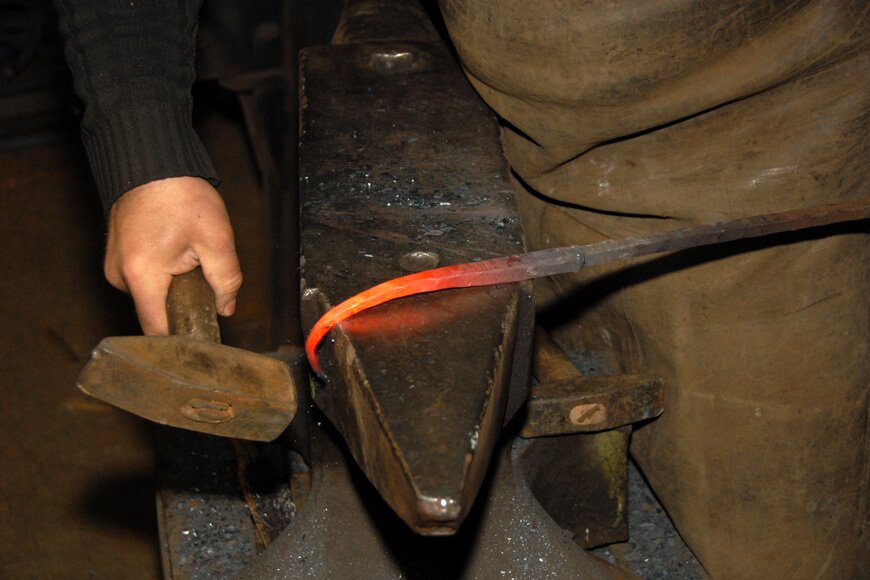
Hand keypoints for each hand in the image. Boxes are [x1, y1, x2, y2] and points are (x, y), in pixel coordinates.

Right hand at [104, 176, 242, 334]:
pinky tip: (174, 251)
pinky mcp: (117, 257)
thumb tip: (226, 308)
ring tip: (188, 257)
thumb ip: (226, 279)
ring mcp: (114, 266)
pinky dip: (162, 274)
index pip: (158, 330)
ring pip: (151, 295)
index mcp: (141, 276)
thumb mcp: (216, 238)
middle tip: (202, 278)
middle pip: (156, 312)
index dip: (182, 337)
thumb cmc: (182, 195)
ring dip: (173, 287)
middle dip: (182, 304)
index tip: (203, 336)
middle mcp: (120, 276)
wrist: (152, 161)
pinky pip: (143, 278)